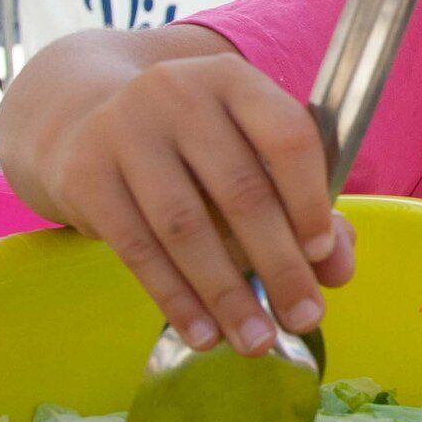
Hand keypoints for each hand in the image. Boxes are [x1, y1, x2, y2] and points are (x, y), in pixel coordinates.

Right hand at [43, 52, 354, 355]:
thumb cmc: (190, 146)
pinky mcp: (85, 175)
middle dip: (279, 264)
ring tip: (255, 341)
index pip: (286, 135)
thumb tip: (339, 269)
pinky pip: (137, 248)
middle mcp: (179, 94)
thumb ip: (302, 205)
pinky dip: (176, 298)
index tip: (323, 254)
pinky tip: (203, 333)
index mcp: (233, 80)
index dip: (309, 198)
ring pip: (187, 227)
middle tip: (305, 318)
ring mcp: (125, 131)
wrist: (82, 122)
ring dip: (227, 294)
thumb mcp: (246, 153)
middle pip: (240, 190)